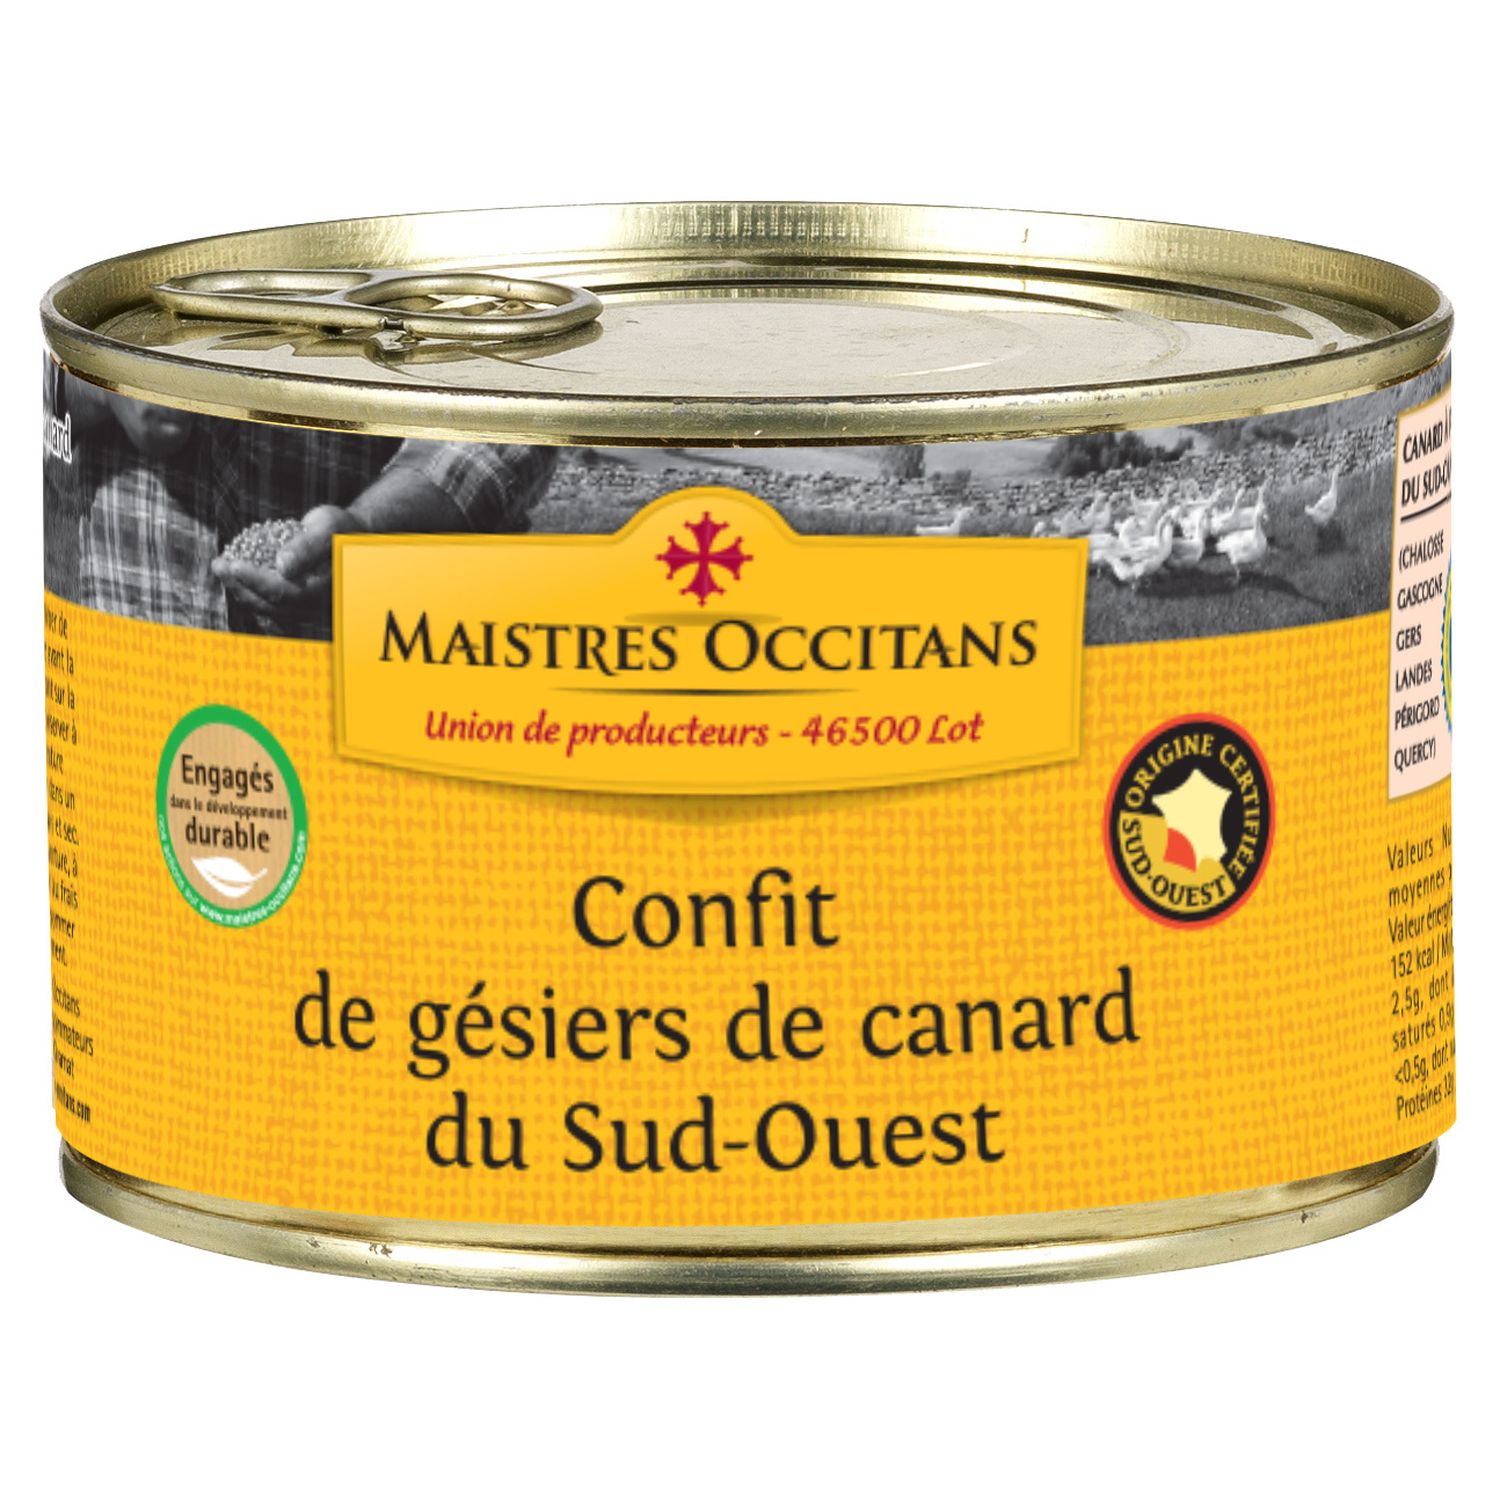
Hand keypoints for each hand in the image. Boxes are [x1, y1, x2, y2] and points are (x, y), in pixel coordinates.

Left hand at [213, 505, 365, 620]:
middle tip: (218, 565)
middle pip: (273, 605)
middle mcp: (318, 606)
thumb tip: (282, 565)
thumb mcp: (327, 527)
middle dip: (240, 586)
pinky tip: (233, 576)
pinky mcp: (298, 606)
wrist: (350, 538)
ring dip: (240, 590)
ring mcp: (308, 609)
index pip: (286, 592)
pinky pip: (270, 605)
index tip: (233, 564)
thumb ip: (307, 546)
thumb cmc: (340, 528)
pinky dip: (249, 592)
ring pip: (268, 608)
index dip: (257, 581)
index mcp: (326, 589)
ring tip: (221, 568)